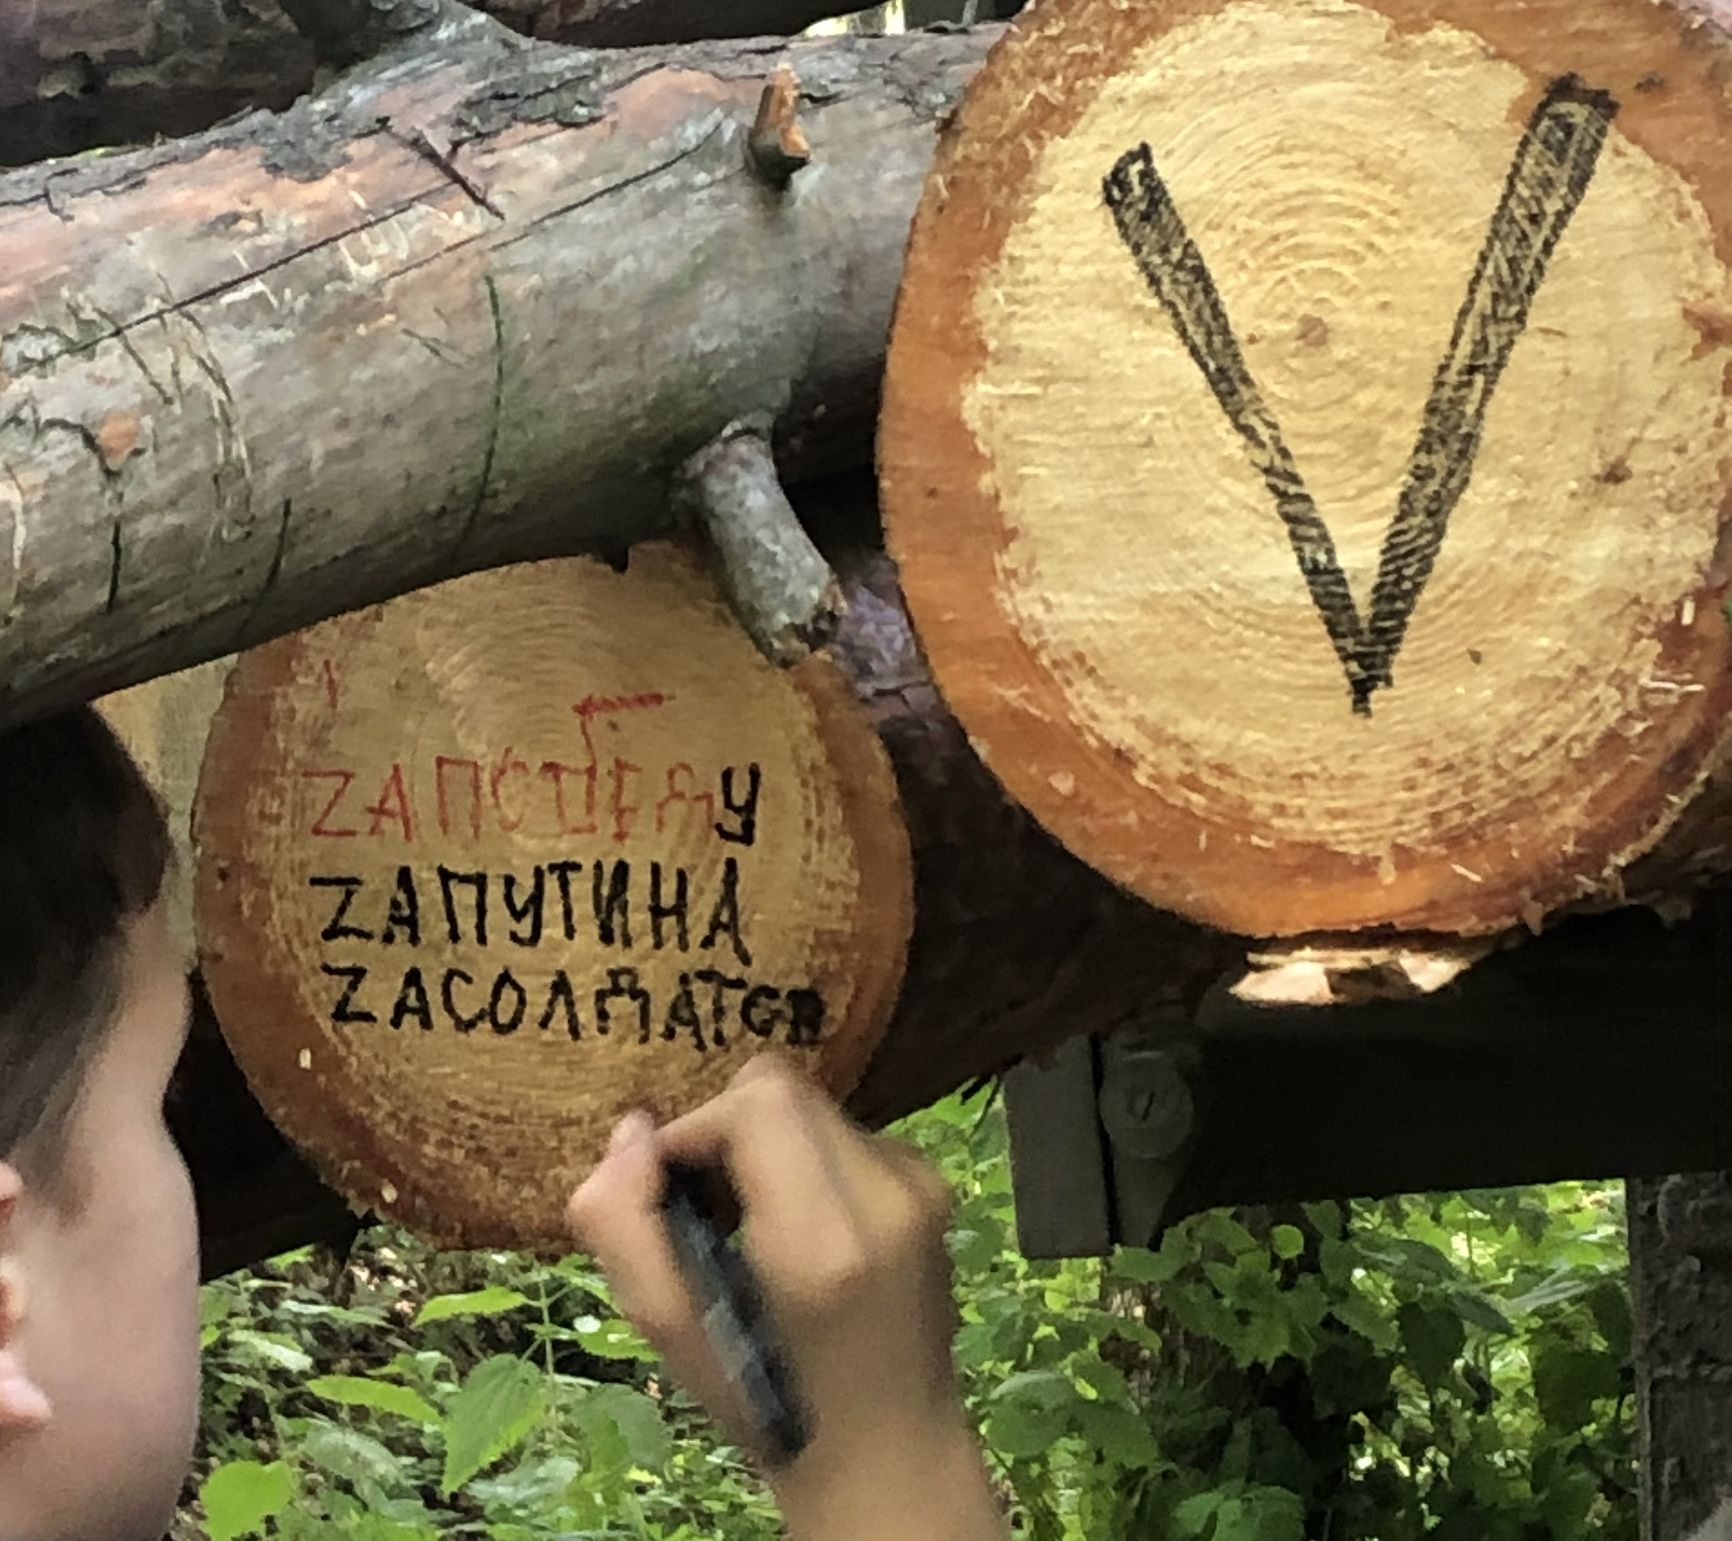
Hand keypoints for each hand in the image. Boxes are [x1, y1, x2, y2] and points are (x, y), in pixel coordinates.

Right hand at [566, 1056, 1005, 1540]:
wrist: (888, 1448)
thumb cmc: (769, 1399)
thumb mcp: (672, 1332)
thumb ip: (625, 1226)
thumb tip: (634, 1129)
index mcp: (824, 1238)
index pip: (758, 1100)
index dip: (698, 1126)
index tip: (675, 1186)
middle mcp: (887, 1194)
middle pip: (783, 1089)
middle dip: (727, 1130)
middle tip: (709, 1208)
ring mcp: (921, 1184)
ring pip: (813, 1106)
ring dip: (769, 1146)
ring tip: (757, 1227)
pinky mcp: (934, 1184)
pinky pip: (846, 1133)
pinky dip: (810, 1163)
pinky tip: (805, 1232)